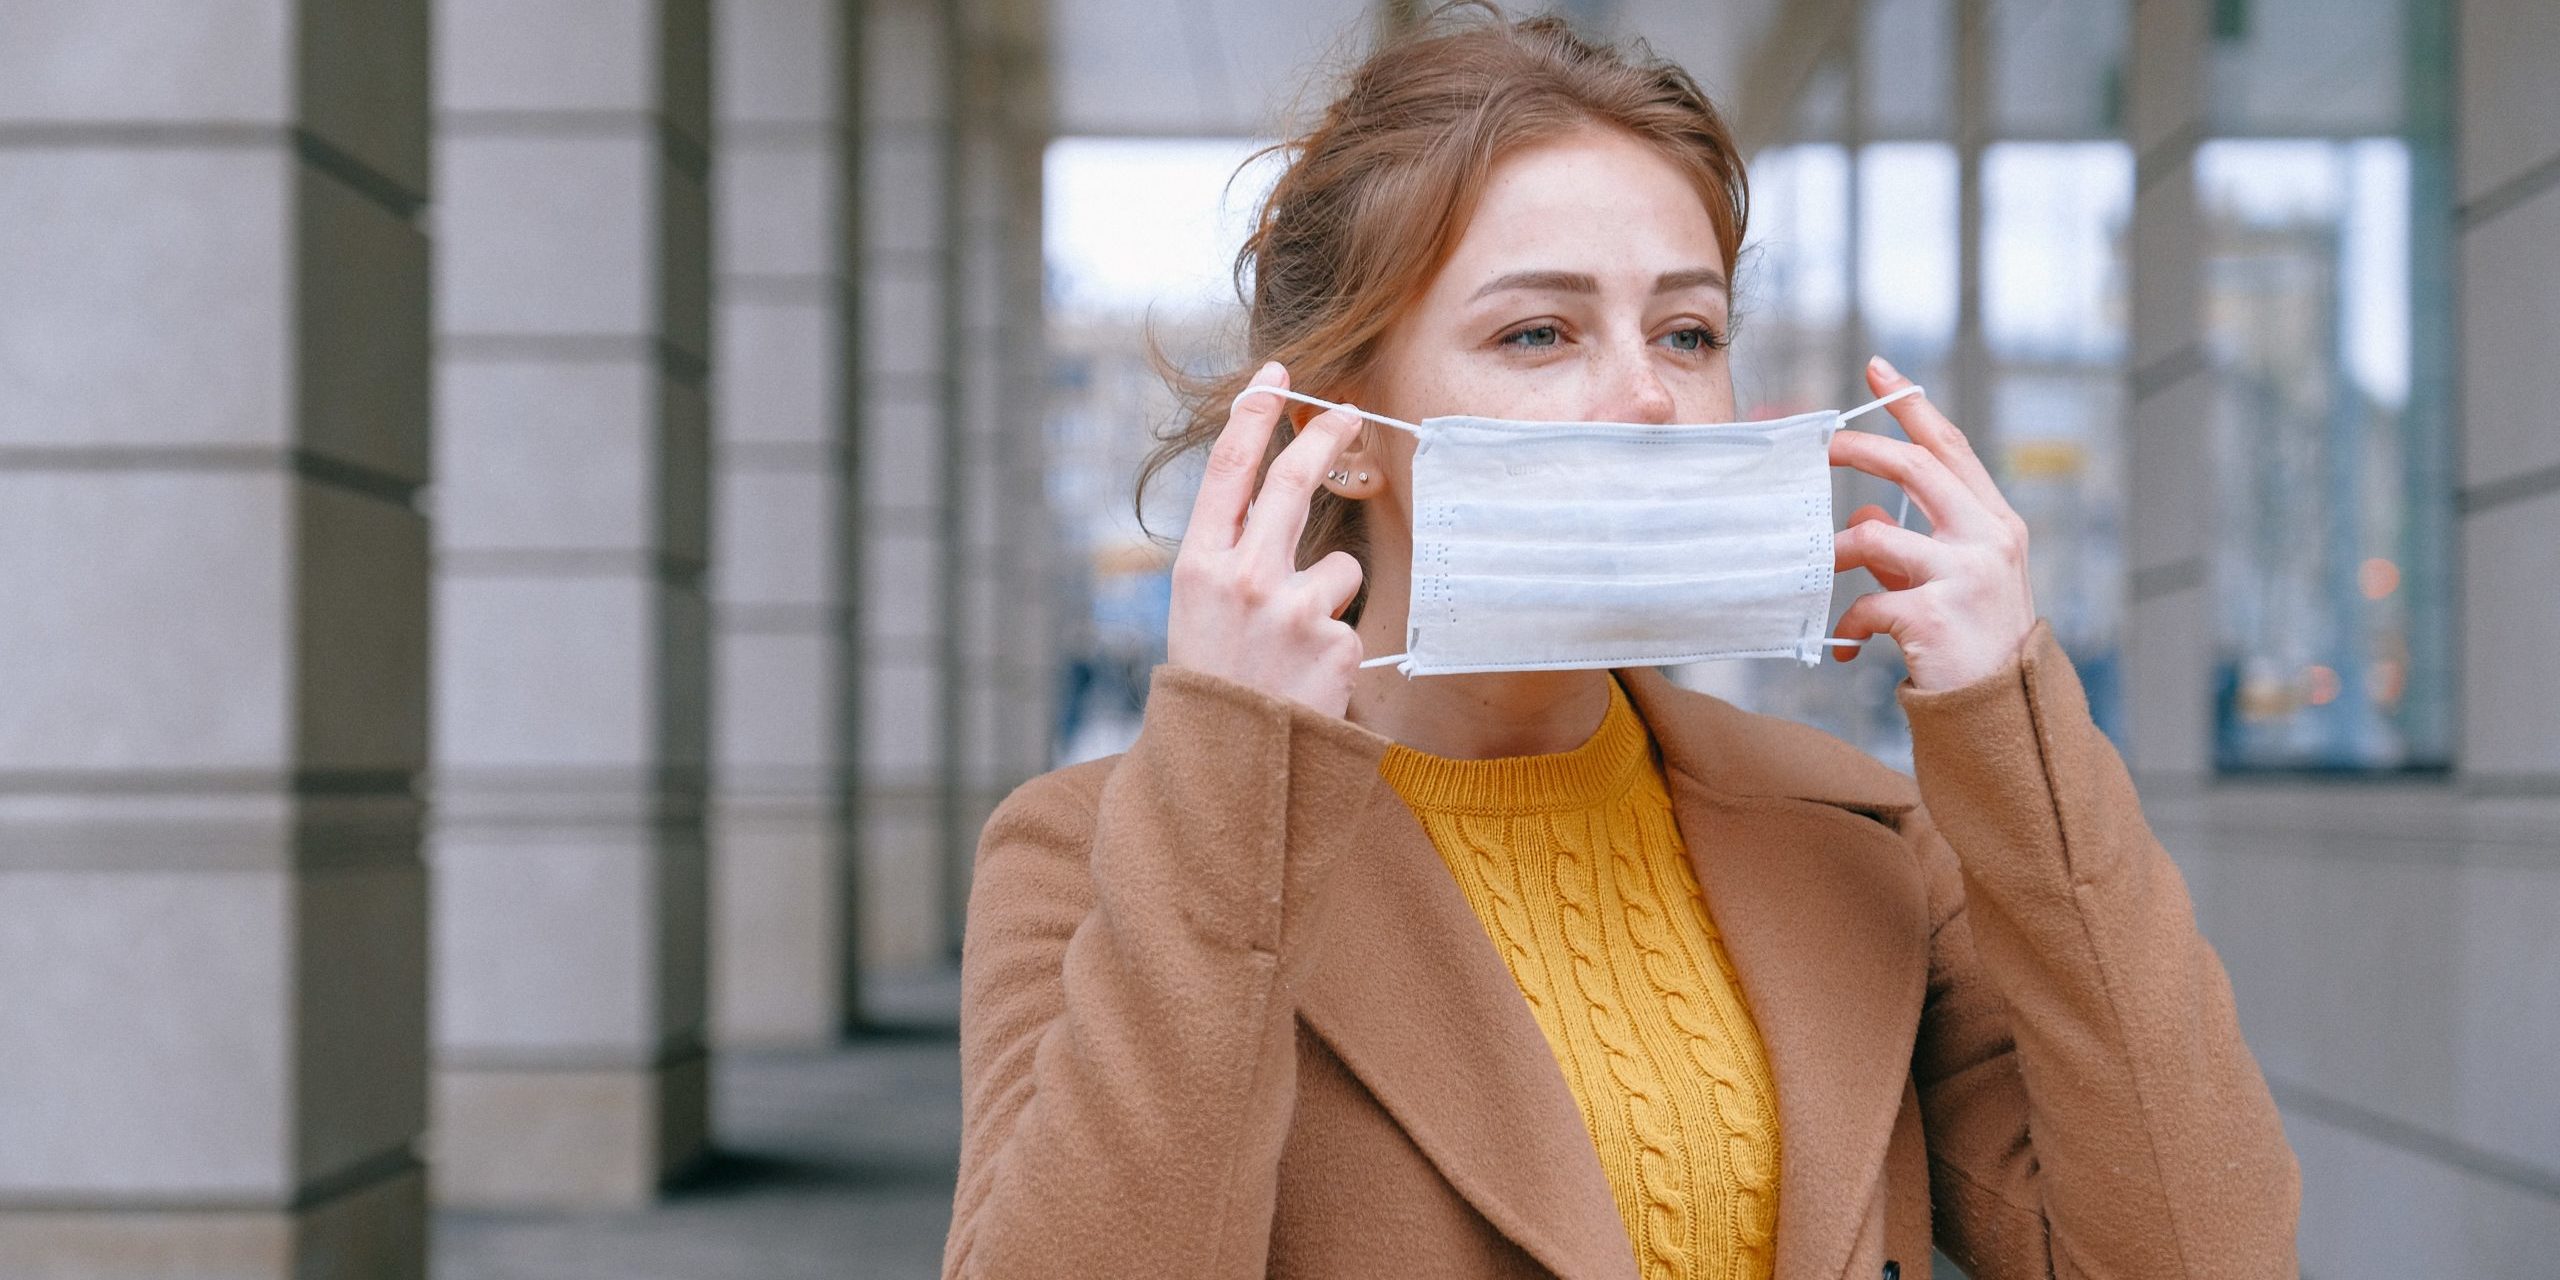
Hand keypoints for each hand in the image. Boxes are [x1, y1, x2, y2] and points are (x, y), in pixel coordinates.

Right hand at [1165, 362, 1368, 715]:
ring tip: (1293, 651)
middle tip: (1349, 410)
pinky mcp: (1334, 644)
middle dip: (1326, 437)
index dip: (1254, 416)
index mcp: (1198, 567)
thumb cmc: (1213, 686)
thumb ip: (1232, 558)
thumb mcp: (1198, 615)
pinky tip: (1308, 680)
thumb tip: (1281, 498)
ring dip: (1328, 599)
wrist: (1226, 770)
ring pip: (1338, 568)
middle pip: (1295, 484)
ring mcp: (1291, 610)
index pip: (1228, 472)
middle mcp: (1242, 578)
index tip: (1277, 377)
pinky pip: (1350, 622)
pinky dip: (1335, 647)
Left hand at [1825, 356, 2039, 691]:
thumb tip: (1865, 521)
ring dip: (1835, 552)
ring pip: (1874, 536)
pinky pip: (1867, 603)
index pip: (1951, 448)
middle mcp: (1988, 539)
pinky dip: (1849, 624)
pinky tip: (1849, 647)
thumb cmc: (1974, 645)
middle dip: (1858, 449)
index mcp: (1996, 523)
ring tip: (1819, 570)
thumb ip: (1913, 547)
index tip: (1879, 371)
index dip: (1912, 407)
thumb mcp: (1953, 583)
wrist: (2004, 716)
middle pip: (1914, 467)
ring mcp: (1966, 574)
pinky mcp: (1935, 614)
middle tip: (1818, 448)